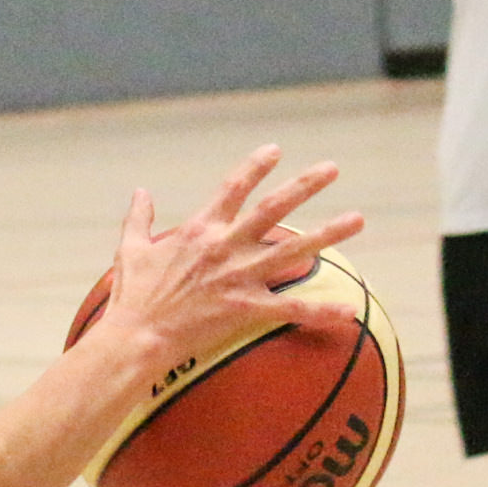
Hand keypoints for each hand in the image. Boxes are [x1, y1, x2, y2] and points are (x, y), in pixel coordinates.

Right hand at [100, 146, 365, 370]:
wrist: (136, 336)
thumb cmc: (131, 297)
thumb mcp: (130, 249)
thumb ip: (139, 218)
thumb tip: (140, 191)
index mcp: (200, 229)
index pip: (233, 187)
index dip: (255, 166)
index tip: (276, 150)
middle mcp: (225, 246)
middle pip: (274, 208)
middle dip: (305, 185)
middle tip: (332, 168)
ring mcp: (239, 277)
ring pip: (293, 252)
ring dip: (328, 234)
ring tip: (357, 219)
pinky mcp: (245, 309)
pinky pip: (290, 311)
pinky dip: (320, 313)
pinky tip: (349, 313)